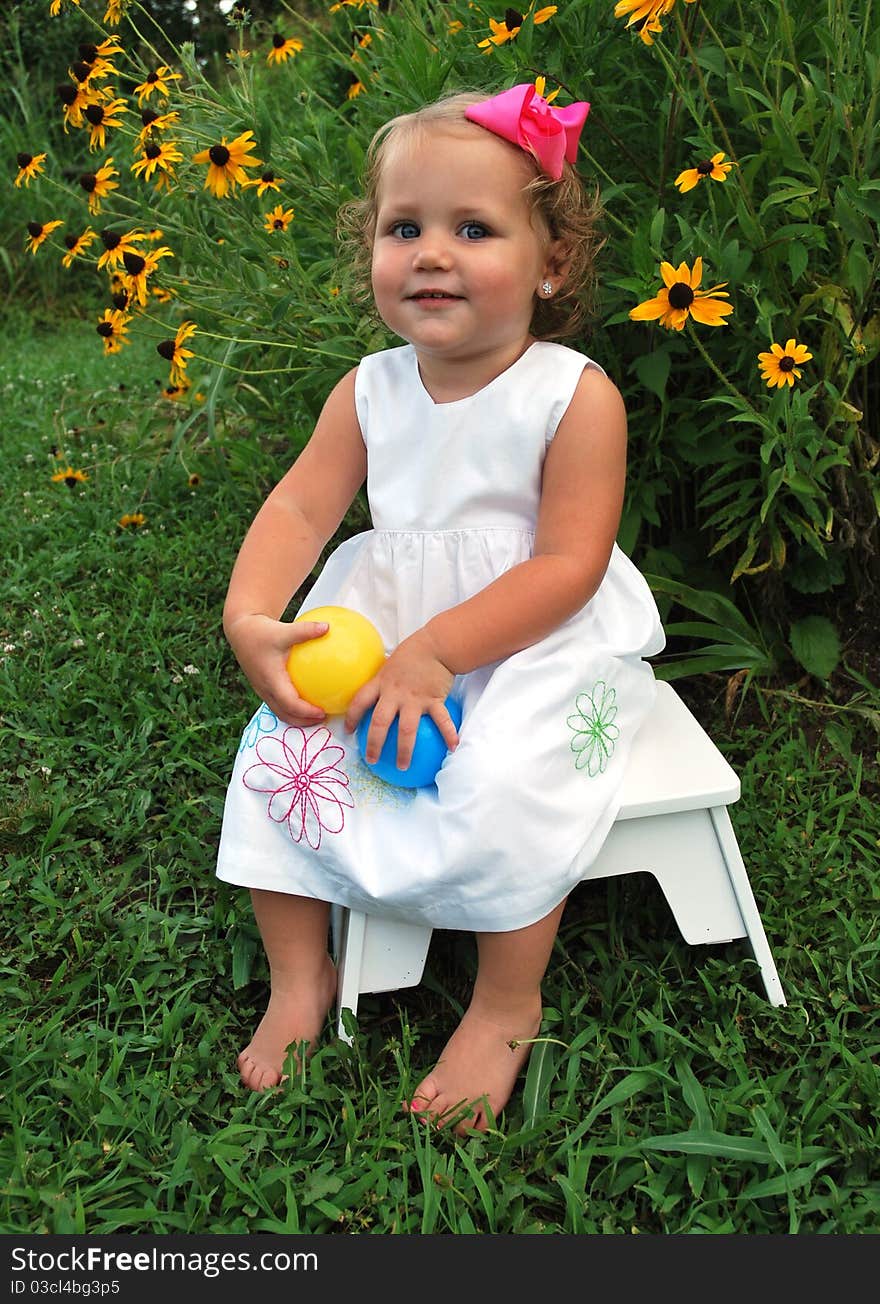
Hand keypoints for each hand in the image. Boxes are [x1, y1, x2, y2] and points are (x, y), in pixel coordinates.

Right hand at [225, 612, 329, 726]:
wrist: (240, 631)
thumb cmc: (261, 630)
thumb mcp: (283, 630)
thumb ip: (305, 630)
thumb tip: (327, 627)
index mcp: (270, 679)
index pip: (289, 703)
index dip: (306, 712)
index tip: (322, 712)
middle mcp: (265, 688)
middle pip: (285, 714)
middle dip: (304, 722)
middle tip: (323, 719)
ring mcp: (262, 689)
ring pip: (280, 711)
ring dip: (297, 717)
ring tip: (317, 715)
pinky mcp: (262, 686)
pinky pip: (278, 702)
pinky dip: (292, 706)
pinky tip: (307, 697)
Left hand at [344, 629, 457, 769]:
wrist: (437, 644)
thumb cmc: (414, 652)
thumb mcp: (391, 662)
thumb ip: (384, 680)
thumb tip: (378, 694)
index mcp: (381, 682)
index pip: (360, 702)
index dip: (352, 718)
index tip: (348, 732)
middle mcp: (394, 693)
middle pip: (380, 723)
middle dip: (374, 744)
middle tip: (372, 761)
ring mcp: (414, 699)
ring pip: (406, 730)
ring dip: (404, 751)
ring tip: (402, 767)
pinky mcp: (434, 700)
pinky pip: (442, 721)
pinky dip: (449, 734)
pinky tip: (453, 748)